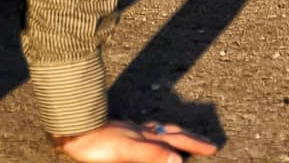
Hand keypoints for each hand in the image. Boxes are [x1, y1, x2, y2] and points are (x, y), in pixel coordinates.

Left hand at [54, 118, 218, 159]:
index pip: (176, 140)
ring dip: (174, 133)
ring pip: (158, 129)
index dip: (194, 144)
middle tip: (206, 141)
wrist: (74, 129)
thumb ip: (153, 154)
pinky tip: (148, 135)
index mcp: (146, 136)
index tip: (213, 147)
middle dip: (190, 137)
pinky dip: (154, 133)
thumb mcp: (128, 151)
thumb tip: (179, 160)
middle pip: (171, 132)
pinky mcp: (119, 132)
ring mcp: (130, 130)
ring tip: (182, 135)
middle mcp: (141, 131)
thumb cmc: (98, 142)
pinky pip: (144, 131)